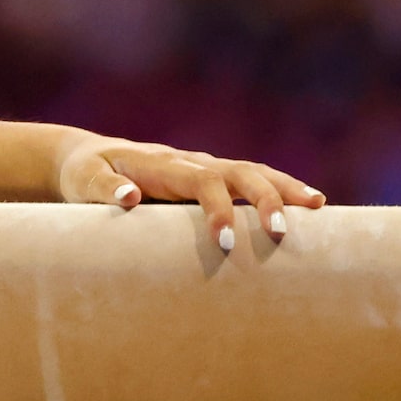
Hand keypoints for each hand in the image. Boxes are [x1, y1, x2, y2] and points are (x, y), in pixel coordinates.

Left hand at [53, 133, 324, 250]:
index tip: (227, 241)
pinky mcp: (210, 177)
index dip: (218, 208)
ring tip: (317, 206)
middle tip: (281, 233)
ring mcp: (204, 166)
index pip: (200, 182)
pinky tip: (309, 204)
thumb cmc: (84, 175)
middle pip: (237, 172)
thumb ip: (102, 189)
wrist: (88, 159)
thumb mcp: (83, 181)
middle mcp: (191, 161)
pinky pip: (250, 179)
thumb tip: (128, 197)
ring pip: (252, 171)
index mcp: (163, 164)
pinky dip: (279, 188)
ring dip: (284, 187)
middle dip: (263, 199)